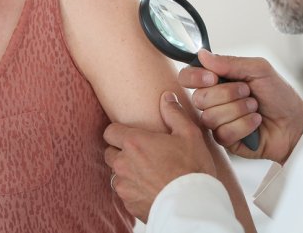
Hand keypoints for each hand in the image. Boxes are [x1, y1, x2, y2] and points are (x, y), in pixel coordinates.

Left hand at [103, 92, 216, 221]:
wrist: (192, 205)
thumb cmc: (192, 167)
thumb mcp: (189, 134)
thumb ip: (174, 113)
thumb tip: (166, 97)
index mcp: (134, 143)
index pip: (109, 131)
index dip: (119, 131)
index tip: (132, 134)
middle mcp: (123, 163)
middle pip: (109, 152)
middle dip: (121, 151)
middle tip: (142, 152)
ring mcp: (124, 186)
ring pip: (116, 174)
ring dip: (127, 171)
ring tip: (148, 171)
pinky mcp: (129, 203)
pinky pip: (124, 192)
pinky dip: (133, 188)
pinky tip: (151, 186)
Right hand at [180, 49, 302, 163]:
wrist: (295, 122)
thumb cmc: (278, 94)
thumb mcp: (258, 70)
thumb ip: (230, 62)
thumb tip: (202, 54)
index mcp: (218, 80)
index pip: (188, 76)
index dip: (195, 77)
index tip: (212, 78)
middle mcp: (213, 100)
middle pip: (199, 98)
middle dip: (228, 93)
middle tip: (248, 92)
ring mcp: (218, 122)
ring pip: (210, 117)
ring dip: (239, 109)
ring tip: (255, 108)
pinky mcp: (225, 140)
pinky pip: (222, 133)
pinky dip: (244, 125)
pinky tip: (256, 123)